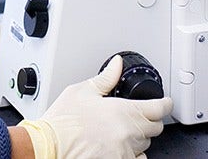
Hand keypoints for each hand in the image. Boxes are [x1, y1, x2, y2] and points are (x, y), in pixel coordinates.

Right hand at [19, 55, 172, 157]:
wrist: (50, 145)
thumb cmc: (63, 121)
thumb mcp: (81, 91)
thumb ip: (105, 78)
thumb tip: (117, 65)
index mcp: (122, 111)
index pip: (158, 108)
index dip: (164, 103)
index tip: (164, 102)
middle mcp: (129, 133)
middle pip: (155, 126)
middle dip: (148, 118)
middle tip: (134, 113)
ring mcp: (126, 152)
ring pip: (146, 143)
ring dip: (138, 135)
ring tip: (118, 129)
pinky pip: (138, 158)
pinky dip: (132, 152)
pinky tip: (117, 145)